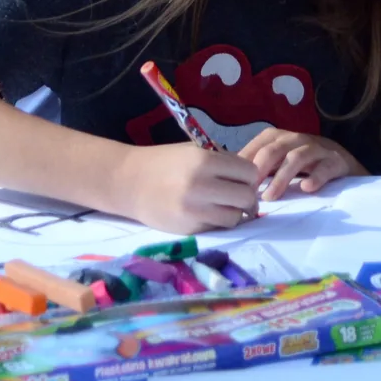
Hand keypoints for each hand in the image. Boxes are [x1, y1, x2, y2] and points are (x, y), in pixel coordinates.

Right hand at [117, 143, 261, 231]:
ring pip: (236, 217)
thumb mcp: (193, 152)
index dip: (249, 175)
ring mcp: (194, 210)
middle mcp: (201, 186)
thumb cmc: (163, 163)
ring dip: (234, 211)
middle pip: (246, 196)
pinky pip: (217, 227)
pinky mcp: (188, 229)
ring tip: (224, 205)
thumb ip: (222, 162)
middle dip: (247, 196)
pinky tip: (207, 212)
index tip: (242, 177)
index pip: (248, 172)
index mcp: (203, 161)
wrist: (127, 182)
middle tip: (238, 194)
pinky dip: (217, 221)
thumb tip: (253, 177)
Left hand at [241, 129, 363, 200]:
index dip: (243, 165)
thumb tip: (226, 179)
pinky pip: (325, 167)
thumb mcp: (277, 162)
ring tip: (270, 196)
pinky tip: (306, 188)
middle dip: (258, 170)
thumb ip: (256, 167)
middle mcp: (296, 139)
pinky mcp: (335, 161)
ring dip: (281, 177)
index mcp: (278, 138)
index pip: (256, 146)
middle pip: (273, 149)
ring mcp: (317, 149)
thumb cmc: (303, 164)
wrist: (343, 163)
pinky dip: (315, 177)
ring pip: (297, 157)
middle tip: (247, 193)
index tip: (232, 186)